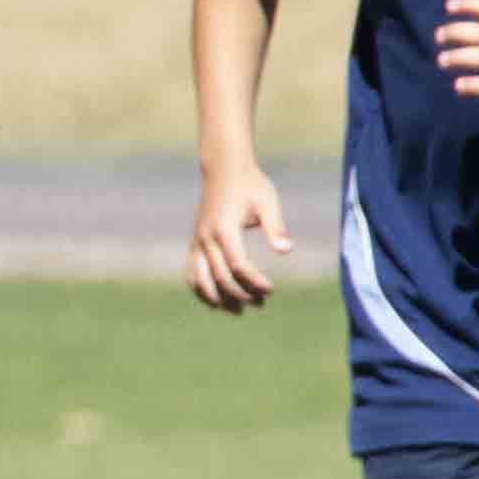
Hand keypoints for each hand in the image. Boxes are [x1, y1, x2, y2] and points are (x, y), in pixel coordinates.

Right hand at [183, 161, 290, 311]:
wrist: (224, 168)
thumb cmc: (250, 184)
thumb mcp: (267, 201)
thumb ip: (276, 227)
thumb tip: (286, 251)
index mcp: (224, 228)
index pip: (238, 265)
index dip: (254, 281)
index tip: (270, 289)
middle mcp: (206, 237)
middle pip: (221, 277)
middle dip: (242, 294)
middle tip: (261, 302)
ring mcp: (197, 241)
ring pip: (201, 280)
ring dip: (219, 299)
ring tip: (239, 310)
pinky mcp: (195, 243)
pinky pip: (193, 273)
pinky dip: (202, 290)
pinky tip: (217, 302)